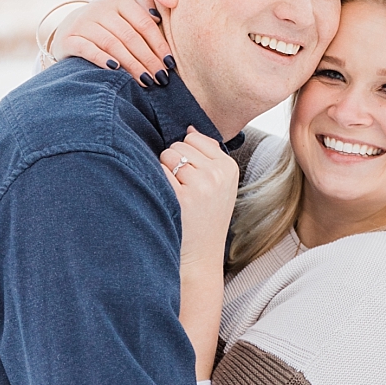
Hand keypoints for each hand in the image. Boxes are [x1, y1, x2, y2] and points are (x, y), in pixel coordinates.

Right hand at [50, 0, 170, 82]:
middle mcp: (99, 6)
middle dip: (148, 59)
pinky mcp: (68, 38)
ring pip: (112, 44)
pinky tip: (115, 69)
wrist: (72, 26)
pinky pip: (87, 49)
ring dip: (131, 65)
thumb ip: (145, 5)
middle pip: (130, 36)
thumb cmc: (111, 20)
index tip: (170, 64)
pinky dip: (101, 59)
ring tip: (146, 81)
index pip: (144, 23)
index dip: (159, 45)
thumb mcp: (127, 6)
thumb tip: (158, 17)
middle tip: (160, 78)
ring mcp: (82, 22)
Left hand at [161, 128, 239, 264]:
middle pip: (179, 146)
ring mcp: (201, 186)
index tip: (190, 176)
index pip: (194, 138)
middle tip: (180, 189)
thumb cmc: (205, 219)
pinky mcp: (182, 198)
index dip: (185, 155)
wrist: (200, 257)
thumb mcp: (219, 185)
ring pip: (167, 156)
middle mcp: (218, 174)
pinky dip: (155, 183)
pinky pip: (159, 172)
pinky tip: (165, 200)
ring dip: (163, 172)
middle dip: (173, 163)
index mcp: (229, 167)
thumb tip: (189, 127)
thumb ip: (208, 154)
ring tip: (174, 194)